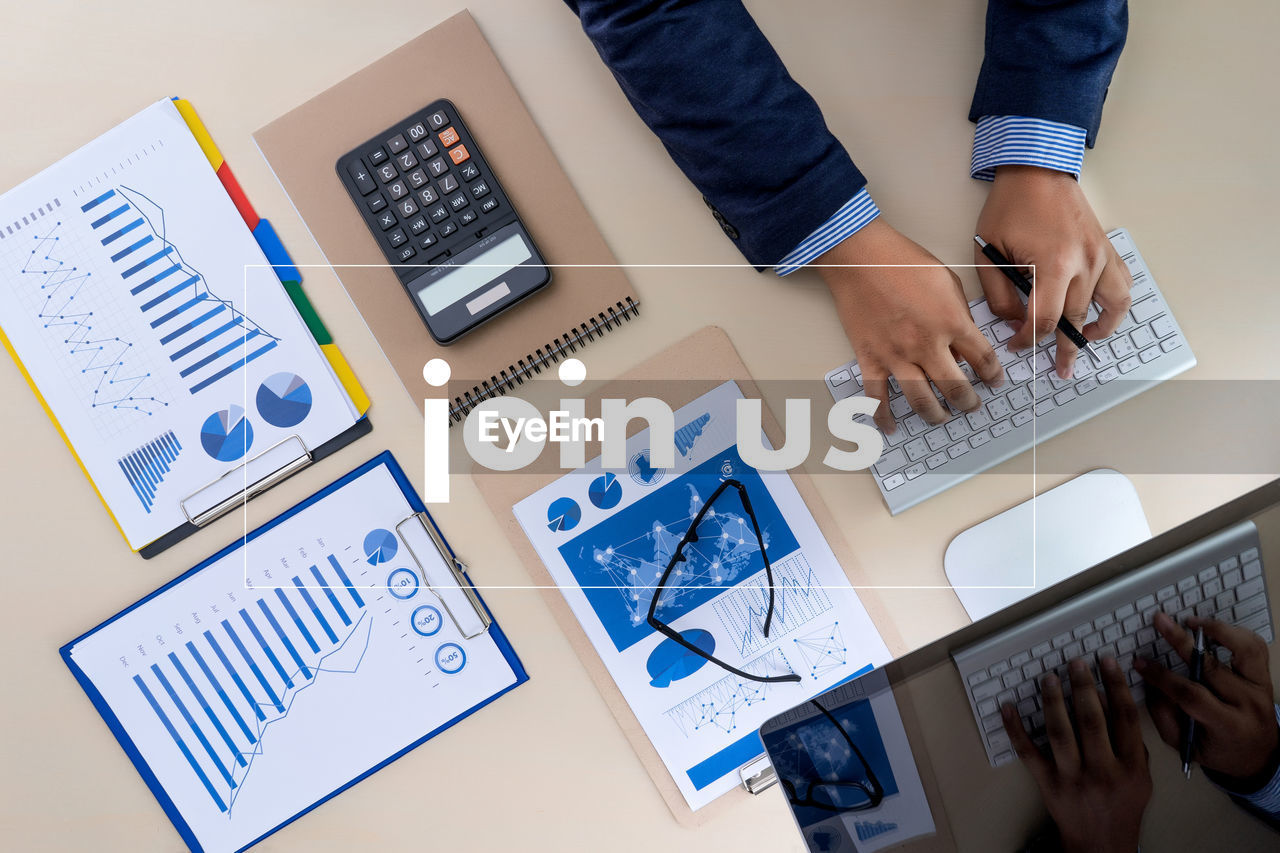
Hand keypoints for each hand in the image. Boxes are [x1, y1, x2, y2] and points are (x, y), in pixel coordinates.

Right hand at [817, 219, 1003, 432]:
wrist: (860, 256)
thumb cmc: (902, 261)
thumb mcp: (947, 281)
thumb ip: (959, 315)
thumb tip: (962, 343)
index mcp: (951, 322)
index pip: (983, 360)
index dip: (994, 375)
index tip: (995, 381)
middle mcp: (927, 344)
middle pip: (956, 388)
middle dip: (968, 402)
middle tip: (971, 406)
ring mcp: (896, 355)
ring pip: (921, 400)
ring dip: (935, 415)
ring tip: (941, 418)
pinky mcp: (870, 358)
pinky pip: (876, 396)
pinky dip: (882, 415)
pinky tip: (890, 426)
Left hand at [975, 165, 1131, 378]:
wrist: (1037, 170)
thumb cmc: (1010, 207)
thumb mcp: (989, 253)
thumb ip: (1000, 294)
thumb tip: (1013, 322)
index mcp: (1053, 265)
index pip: (1044, 320)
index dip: (1028, 340)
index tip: (1016, 345)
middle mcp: (1084, 264)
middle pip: (1075, 320)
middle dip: (1061, 347)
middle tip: (1057, 370)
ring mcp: (1101, 256)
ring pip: (1109, 308)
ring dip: (1098, 332)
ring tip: (1085, 345)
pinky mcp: (1107, 249)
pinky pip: (1122, 285)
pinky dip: (1116, 306)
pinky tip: (1103, 317)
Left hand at [1002, 658, 1150, 852]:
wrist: (1101, 845)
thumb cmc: (1122, 807)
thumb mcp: (1141, 778)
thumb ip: (1132, 743)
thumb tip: (1111, 700)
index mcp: (1131, 768)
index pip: (1125, 718)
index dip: (1116, 686)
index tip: (1107, 662)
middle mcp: (1103, 771)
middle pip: (1091, 720)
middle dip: (1083, 686)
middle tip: (1075, 663)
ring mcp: (1073, 778)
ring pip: (1060, 732)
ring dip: (1052, 701)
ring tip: (1049, 678)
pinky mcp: (1048, 785)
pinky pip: (1028, 753)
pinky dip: (1015, 729)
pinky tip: (1008, 707)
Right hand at [1137, 613, 1279, 786]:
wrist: (1259, 755)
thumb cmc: (1219, 750)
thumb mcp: (1185, 745)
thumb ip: (1163, 715)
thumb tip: (1150, 681)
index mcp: (1228, 726)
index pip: (1192, 695)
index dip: (1162, 677)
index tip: (1140, 663)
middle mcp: (1249, 705)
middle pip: (1213, 666)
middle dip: (1181, 642)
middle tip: (1160, 622)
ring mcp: (1262, 688)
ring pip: (1244, 649)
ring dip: (1216, 630)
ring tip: (1191, 622)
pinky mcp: (1266, 677)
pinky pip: (1255, 647)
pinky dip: (1234, 633)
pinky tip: (1212, 629)